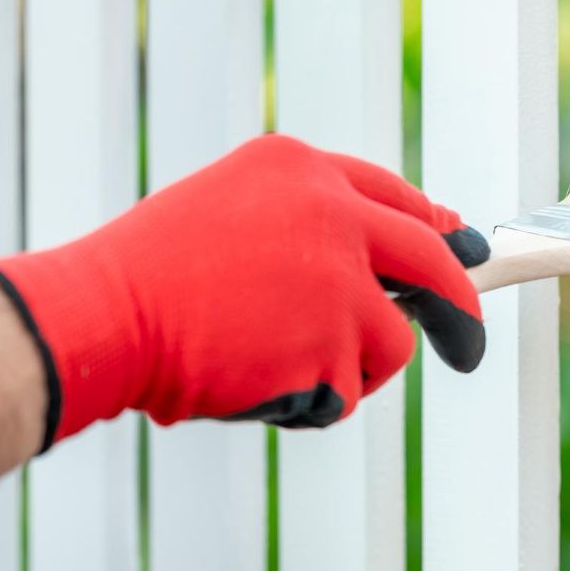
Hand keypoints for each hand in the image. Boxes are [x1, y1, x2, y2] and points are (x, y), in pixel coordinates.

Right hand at [0, 134, 488, 450]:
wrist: (102, 316)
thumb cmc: (150, 274)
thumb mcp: (231, 211)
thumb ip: (308, 223)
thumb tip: (387, 258)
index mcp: (300, 167)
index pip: (397, 197)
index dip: (435, 230)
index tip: (458, 251)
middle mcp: (332, 212)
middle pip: (435, 265)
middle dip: (460, 311)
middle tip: (468, 345)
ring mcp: (337, 279)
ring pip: (391, 345)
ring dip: (350, 371)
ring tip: (274, 366)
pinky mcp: (331, 343)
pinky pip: (346, 392)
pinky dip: (309, 403)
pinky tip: (252, 382)